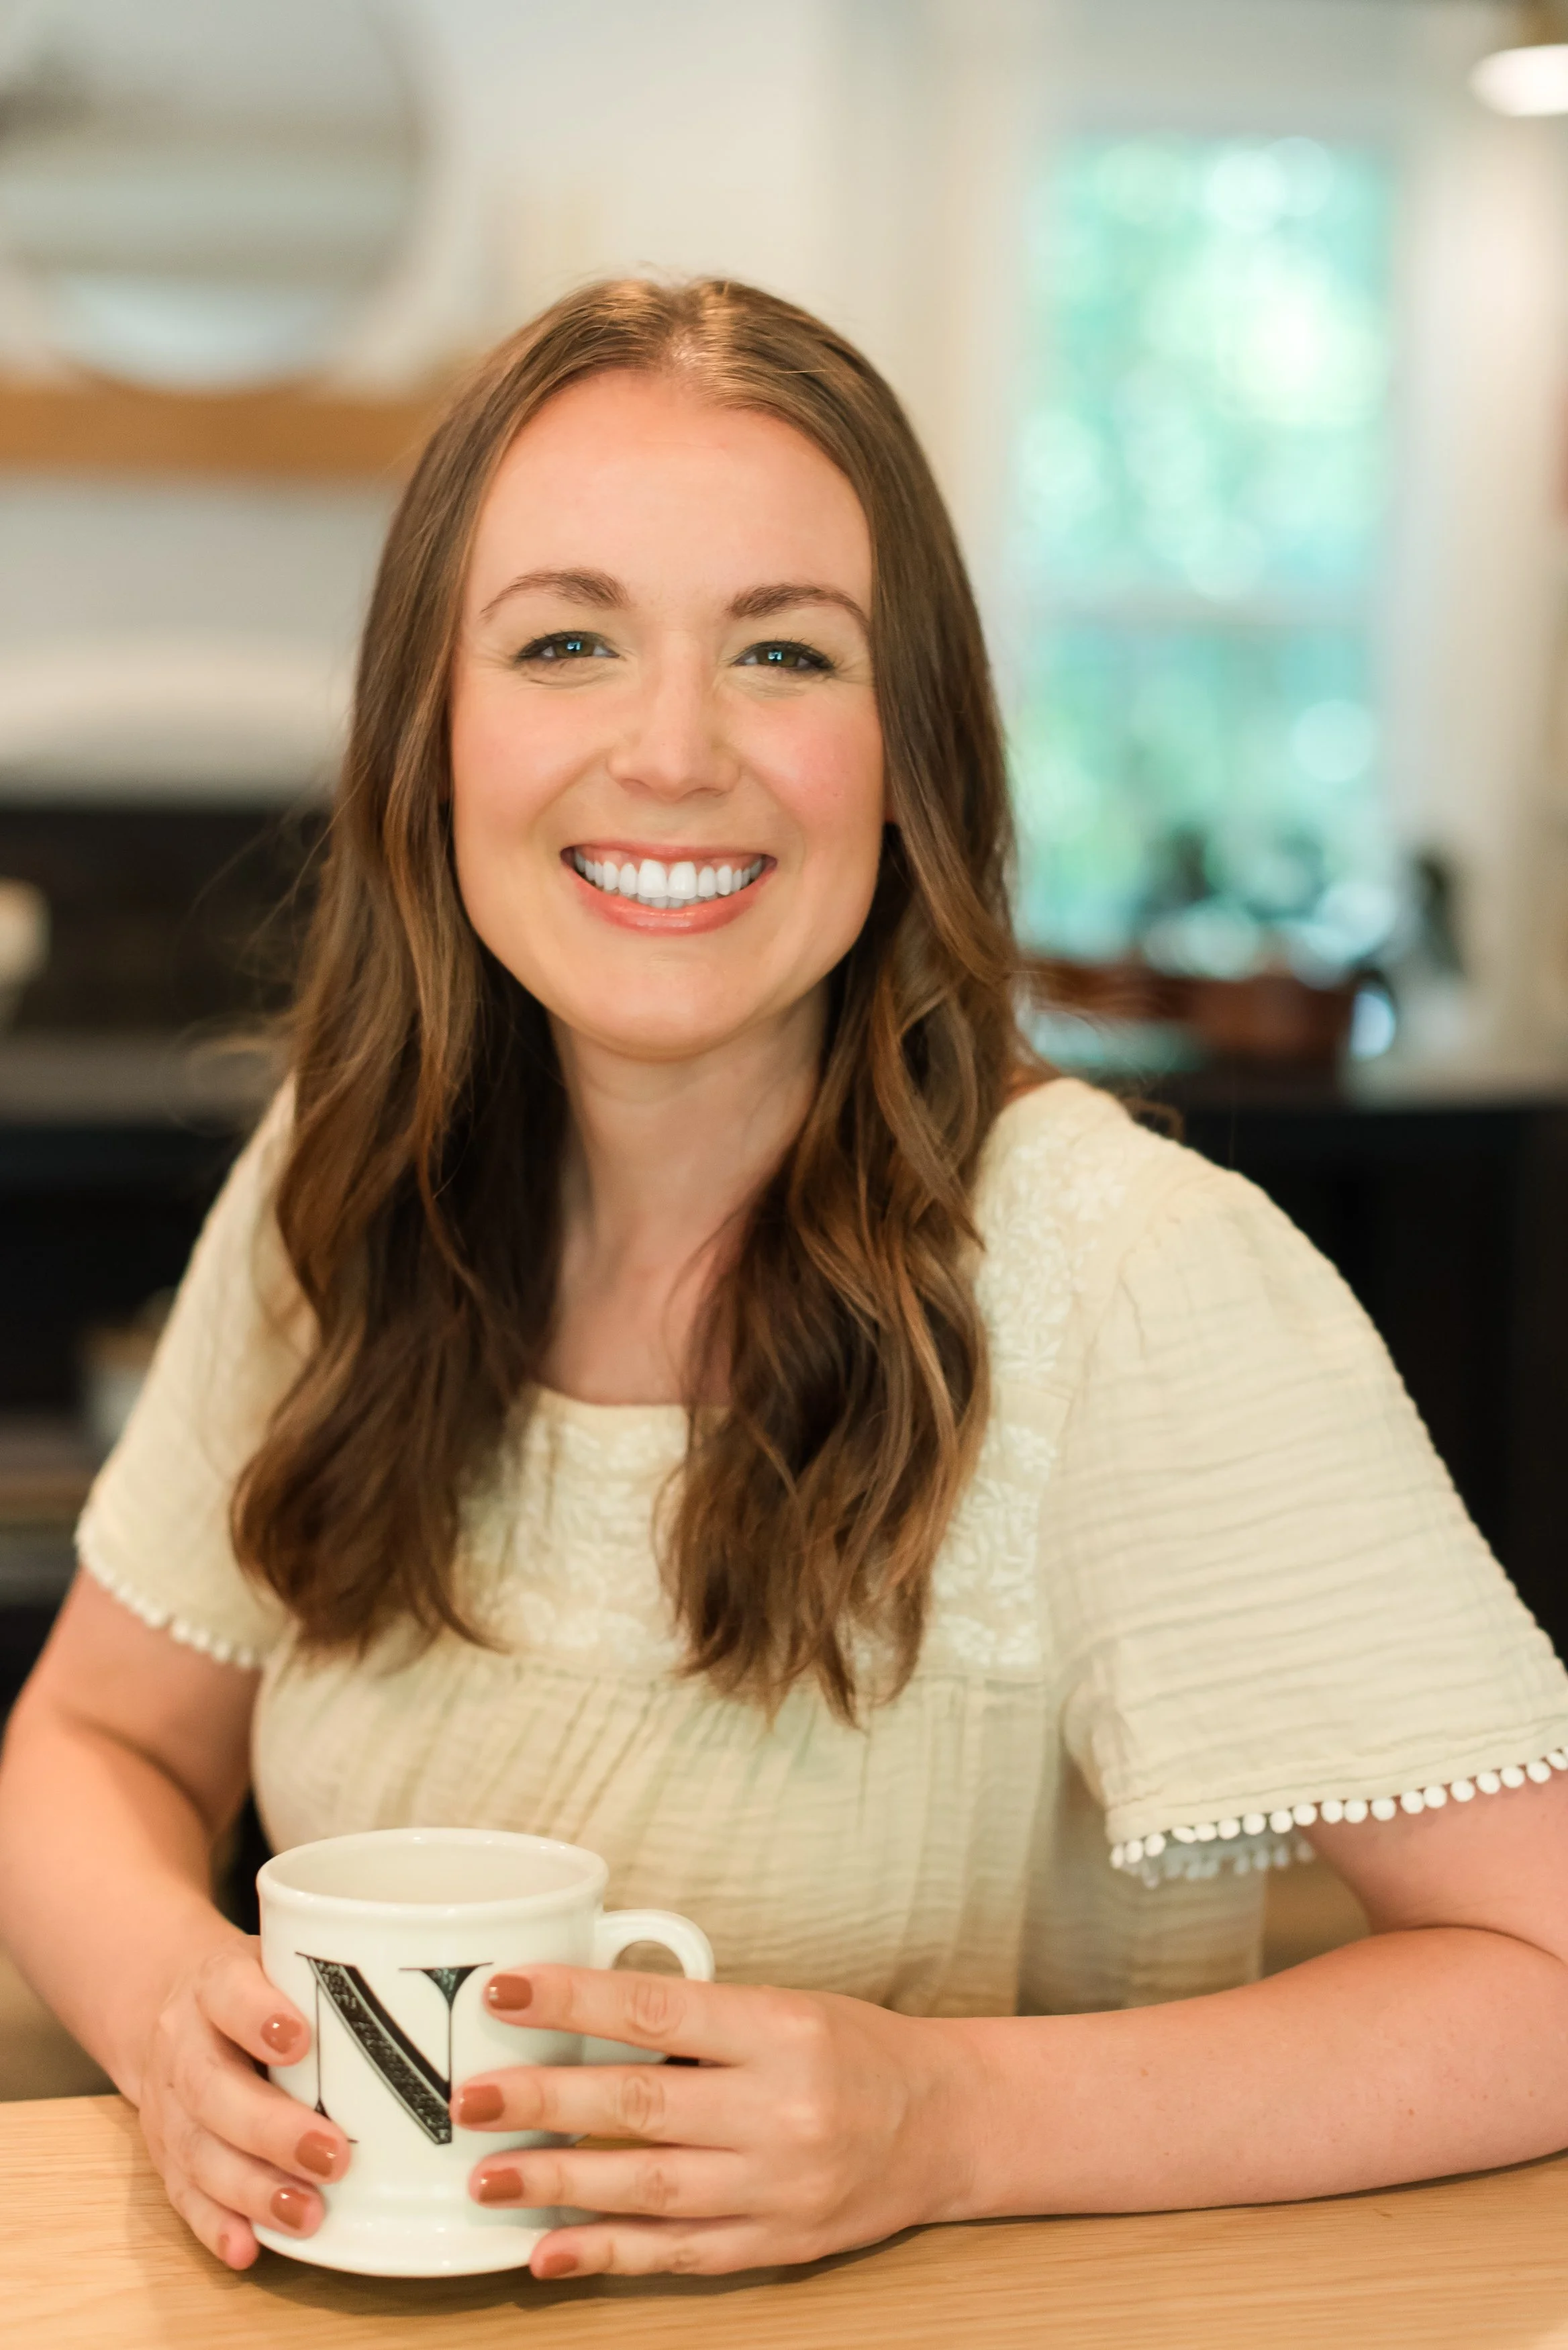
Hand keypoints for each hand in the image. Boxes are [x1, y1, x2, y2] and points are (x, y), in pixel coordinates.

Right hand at [136, 1928, 351, 2269]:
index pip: (227, 1992)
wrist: (162, 2008)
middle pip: (212, 2089)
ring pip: (199, 2151)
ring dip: (252, 2189)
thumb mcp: (278, 1958)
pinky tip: (247, 2247)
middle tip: (333, 2156)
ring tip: (307, 2213)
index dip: (257, 2017)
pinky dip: (215, 2225)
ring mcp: (167, 2106)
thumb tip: (439, 2004)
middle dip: (271, 2129)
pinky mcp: (164, 2156)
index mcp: (212, 1985)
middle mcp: (182, 2045)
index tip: (300, 2041)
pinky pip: (183, 2195)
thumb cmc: (253, 1986)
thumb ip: (332, 1975)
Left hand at [451, 1966, 980, 2278]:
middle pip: (642, 2106)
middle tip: (471, 2098)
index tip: (506, 1993)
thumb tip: (581, 2021)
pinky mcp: (776, 2246)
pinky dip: (608, 2254)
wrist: (947, 2122)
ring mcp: (778, 2187)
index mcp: (781, 2030)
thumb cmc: (855, 2048)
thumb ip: (695, 2019)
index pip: (658, 2009)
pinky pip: (677, 2254)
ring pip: (648, 2187)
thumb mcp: (784, 2005)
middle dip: (546, 2102)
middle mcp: (781, 2109)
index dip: (575, 2001)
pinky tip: (549, 2251)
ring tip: (487, 2175)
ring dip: (557, 2184)